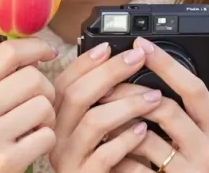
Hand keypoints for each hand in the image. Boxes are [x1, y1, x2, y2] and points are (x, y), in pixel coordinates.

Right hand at [0, 38, 58, 172]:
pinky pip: (48, 136)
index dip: (35, 47)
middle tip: (39, 104)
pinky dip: (47, 141)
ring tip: (34, 128)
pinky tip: (32, 146)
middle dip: (46, 90)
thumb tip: (34, 54)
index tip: (48, 52)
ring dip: (48, 118)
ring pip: (44, 106)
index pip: (7, 53)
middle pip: (33, 78)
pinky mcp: (7, 161)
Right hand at [48, 40, 162, 171]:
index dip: (86, 62)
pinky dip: (127, 140)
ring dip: (127, 104)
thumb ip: (94, 100)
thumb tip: (114, 58)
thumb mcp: (91, 127)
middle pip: (77, 95)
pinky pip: (105, 155)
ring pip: (93, 122)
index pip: (64, 82)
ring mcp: (68, 160)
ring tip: (154, 97)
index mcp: (54, 119)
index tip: (109, 46)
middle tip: (138, 58)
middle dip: (110, 72)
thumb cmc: (98, 161)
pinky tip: (144, 131)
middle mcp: (55, 137)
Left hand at [100, 37, 208, 172]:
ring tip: (102, 115)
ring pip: (145, 137)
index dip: (166, 63)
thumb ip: (183, 112)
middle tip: (105, 84)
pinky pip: (134, 165)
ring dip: (118, 123)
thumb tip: (146, 69)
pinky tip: (107, 148)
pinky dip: (117, 153)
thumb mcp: (198, 139)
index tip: (141, 43)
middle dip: (130, 92)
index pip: (194, 88)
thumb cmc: (193, 170)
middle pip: (165, 107)